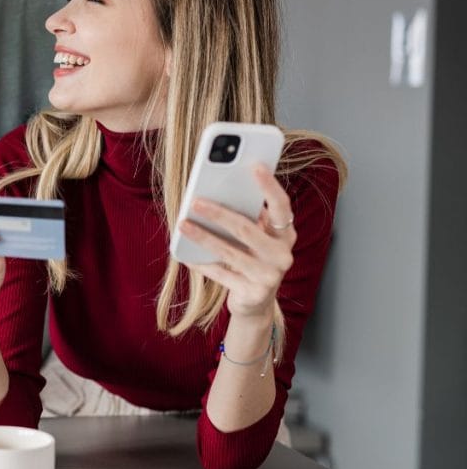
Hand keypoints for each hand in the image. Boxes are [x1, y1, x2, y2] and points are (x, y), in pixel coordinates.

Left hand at [178, 164, 296, 317]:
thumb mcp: (256, 237)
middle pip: (247, 229)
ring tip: (183, 224)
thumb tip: (220, 188)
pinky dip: (201, 263)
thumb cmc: (252, 258)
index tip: (255, 166)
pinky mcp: (253, 294)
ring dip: (203, 237)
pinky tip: (185, 254)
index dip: (269, 186)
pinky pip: (220, 274)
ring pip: (230, 252)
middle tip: (195, 201)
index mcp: (285, 235)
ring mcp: (269, 276)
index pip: (282, 206)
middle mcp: (282, 255)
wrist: (256, 303)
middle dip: (219, 213)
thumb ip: (247, 217)